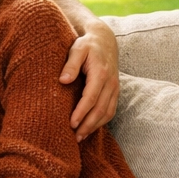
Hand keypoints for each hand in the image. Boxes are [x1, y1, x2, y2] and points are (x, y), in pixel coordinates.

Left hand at [60, 23, 118, 141]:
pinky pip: (111, 110)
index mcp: (100, 73)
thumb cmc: (87, 45)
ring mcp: (114, 88)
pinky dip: (101, 122)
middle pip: (100, 109)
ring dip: (95, 126)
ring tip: (80, 137)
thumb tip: (63, 80)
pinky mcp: (115, 92)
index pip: (91, 97)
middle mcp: (110, 83)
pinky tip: (89, 128)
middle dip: (88, 125)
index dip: (82, 112)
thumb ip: (70, 64)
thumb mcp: (77, 49)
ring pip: (107, 113)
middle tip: (75, 137)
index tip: (71, 124)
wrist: (105, 40)